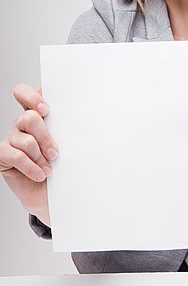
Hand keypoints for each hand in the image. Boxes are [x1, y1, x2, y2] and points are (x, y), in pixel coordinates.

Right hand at [0, 84, 58, 226]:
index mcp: (36, 114)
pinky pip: (16, 156)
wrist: (50, 192)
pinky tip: (40, 174)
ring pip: (26, 139)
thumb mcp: (67, 142)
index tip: (46, 109)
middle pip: (28, 117)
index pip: (24, 93)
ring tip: (50, 168)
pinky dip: (31, 167)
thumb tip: (82, 117)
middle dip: (45, 136)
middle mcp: (21, 124)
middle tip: (55, 152)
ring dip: (41, 156)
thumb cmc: (62, 164)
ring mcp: (11, 139)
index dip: (32, 97)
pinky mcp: (3, 155)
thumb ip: (66, 127)